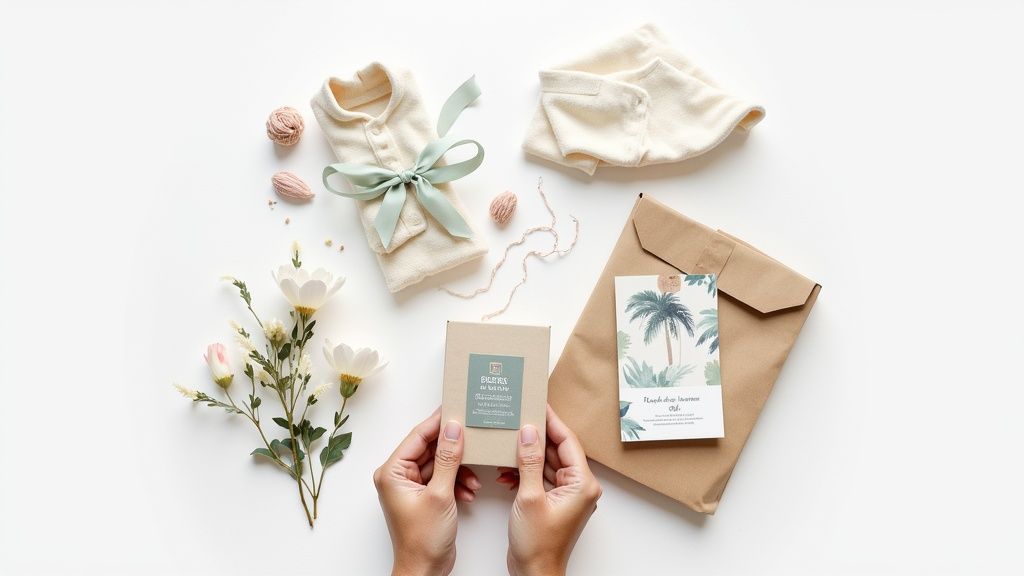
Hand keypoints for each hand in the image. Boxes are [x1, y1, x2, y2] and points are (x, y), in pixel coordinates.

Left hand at [374, 409, 480, 575]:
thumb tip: (453, 429)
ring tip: (473, 475)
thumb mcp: (439, 494)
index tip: (455, 408)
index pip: (417, 436)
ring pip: (439, 463)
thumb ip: (447, 459)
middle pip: (429, 448)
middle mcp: (398, 476)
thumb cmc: (422, 540)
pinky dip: (457, 481)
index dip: (438, 422)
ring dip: (458, 468)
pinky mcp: (424, 496)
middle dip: (453, 447)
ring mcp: (411, 486)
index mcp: (392, 472)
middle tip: (473, 433)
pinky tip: (468, 490)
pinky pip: (442, 477)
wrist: (425, 570)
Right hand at [499, 405, 601, 575]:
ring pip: (548, 463)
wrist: (535, 574)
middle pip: (558, 450)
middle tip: (520, 417)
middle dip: (537, 436)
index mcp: (582, 484)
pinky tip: (508, 470)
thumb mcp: (530, 497)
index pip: (568, 442)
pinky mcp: (555, 502)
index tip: (538, 405)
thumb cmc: (538, 545)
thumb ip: (530, 462)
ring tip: (510, 439)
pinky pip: (542, 477)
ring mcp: (567, 495)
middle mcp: (579, 487)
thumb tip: (528, 432)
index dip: (552, 422)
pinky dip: (526, 472)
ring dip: (528, 455)